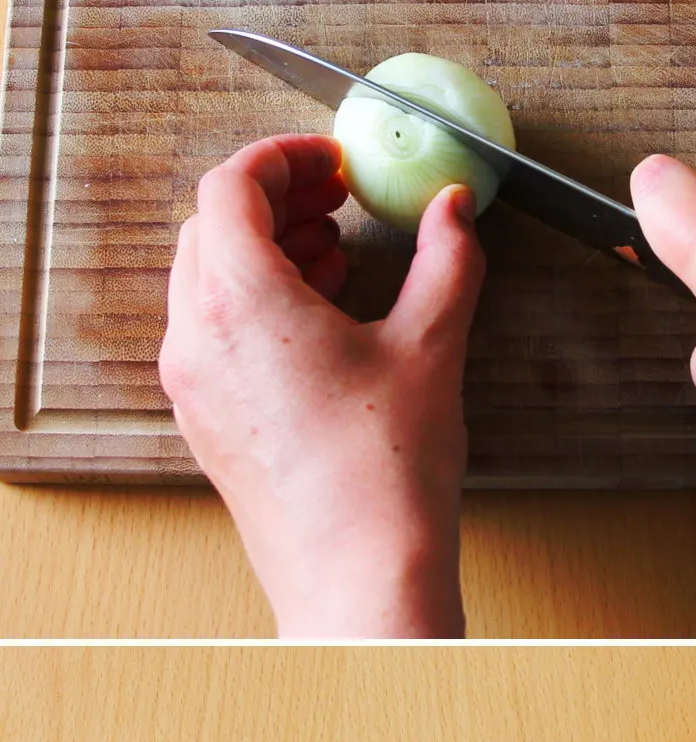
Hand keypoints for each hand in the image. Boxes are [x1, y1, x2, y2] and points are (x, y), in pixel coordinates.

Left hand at [158, 135, 484, 636]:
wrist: (358, 581)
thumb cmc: (384, 479)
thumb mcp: (431, 347)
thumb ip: (446, 261)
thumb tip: (454, 212)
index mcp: (239, 301)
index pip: (232, 188)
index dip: (285, 159)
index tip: (331, 163)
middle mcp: (197, 340)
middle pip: (211, 231)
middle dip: (274, 204)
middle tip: (334, 201)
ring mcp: (195, 388)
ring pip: (207, 286)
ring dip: (266, 257)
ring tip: (334, 258)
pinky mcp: (208, 428)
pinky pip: (214, 340)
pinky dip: (256, 311)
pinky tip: (319, 325)